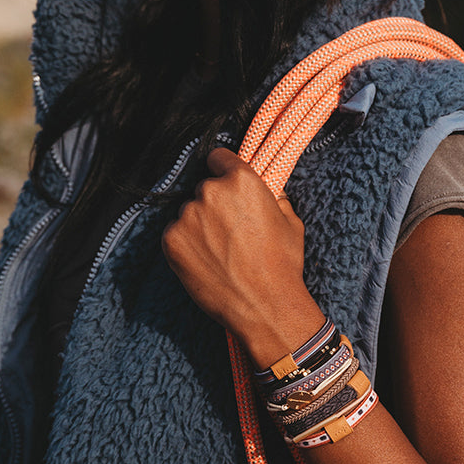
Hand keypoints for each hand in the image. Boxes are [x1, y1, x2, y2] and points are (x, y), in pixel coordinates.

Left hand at [161, 148, 324, 365]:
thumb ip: (275, 199)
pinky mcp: (171, 239)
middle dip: (214, 205)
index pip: (218, 157)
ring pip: (189, 213)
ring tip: (220, 252)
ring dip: (199, 226)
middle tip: (229, 232)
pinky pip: (175, 233)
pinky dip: (186, 245)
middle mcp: (210, 191)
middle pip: (204, 188)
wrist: (264, 306)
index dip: (222, 170)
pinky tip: (206, 262)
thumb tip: (268, 193)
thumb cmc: (282, 264)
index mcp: (241, 180)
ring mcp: (187, 215)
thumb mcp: (291, 222)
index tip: (224, 184)